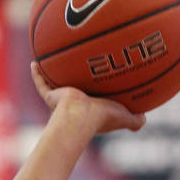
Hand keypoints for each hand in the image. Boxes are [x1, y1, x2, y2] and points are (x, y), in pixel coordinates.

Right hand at [30, 63, 145, 133]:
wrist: (79, 116)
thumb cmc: (102, 117)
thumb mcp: (124, 116)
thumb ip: (135, 119)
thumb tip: (144, 118)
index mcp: (91, 108)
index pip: (94, 98)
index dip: (97, 91)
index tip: (99, 80)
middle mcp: (76, 103)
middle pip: (74, 89)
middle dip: (75, 80)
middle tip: (76, 67)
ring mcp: (62, 99)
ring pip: (56, 84)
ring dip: (54, 74)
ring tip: (52, 60)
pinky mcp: (51, 96)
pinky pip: (41, 83)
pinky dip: (37, 74)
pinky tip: (35, 62)